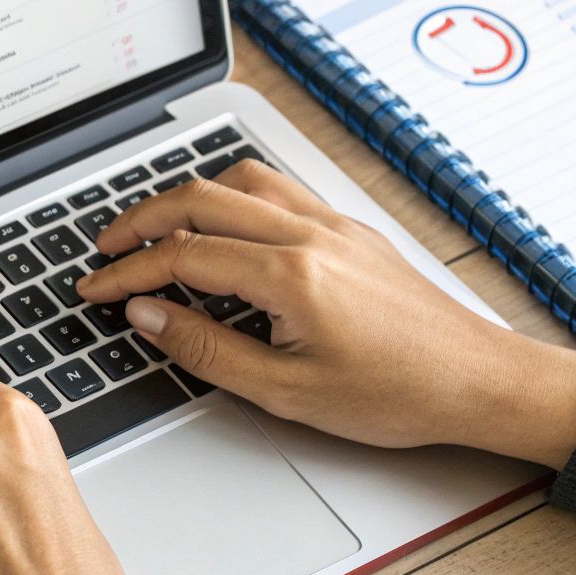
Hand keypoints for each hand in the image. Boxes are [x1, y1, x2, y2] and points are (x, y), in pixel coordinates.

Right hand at [76, 161, 575, 468]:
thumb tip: (151, 316)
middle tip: (106, 249)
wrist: (478, 381)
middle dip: (140, 220)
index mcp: (291, 275)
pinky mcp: (349, 229)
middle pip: (200, 199)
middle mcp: (310, 235)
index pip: (183, 256)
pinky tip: (222, 224)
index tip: (97, 288)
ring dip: (187, 198)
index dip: (128, 271)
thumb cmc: (399, 394)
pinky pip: (277, 189)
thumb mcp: (287, 393)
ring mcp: (333, 224)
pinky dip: (232, 195)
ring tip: (156, 230)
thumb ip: (208, 350)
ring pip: (240, 180)